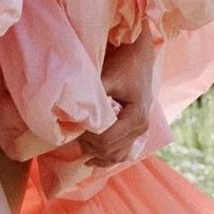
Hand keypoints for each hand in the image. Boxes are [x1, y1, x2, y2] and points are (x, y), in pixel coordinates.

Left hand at [79, 28, 159, 168]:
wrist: (140, 57)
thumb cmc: (124, 64)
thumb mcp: (108, 76)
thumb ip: (94, 96)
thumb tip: (72, 111)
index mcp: (136, 117)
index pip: (106, 140)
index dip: (87, 137)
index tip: (75, 124)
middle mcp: (141, 128)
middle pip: (110, 150)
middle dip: (89, 145)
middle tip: (73, 132)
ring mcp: (140, 132)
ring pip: (116, 156)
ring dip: (96, 153)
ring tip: (80, 142)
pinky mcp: (136, 131)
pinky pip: (122, 153)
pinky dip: (107, 156)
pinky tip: (92, 156)